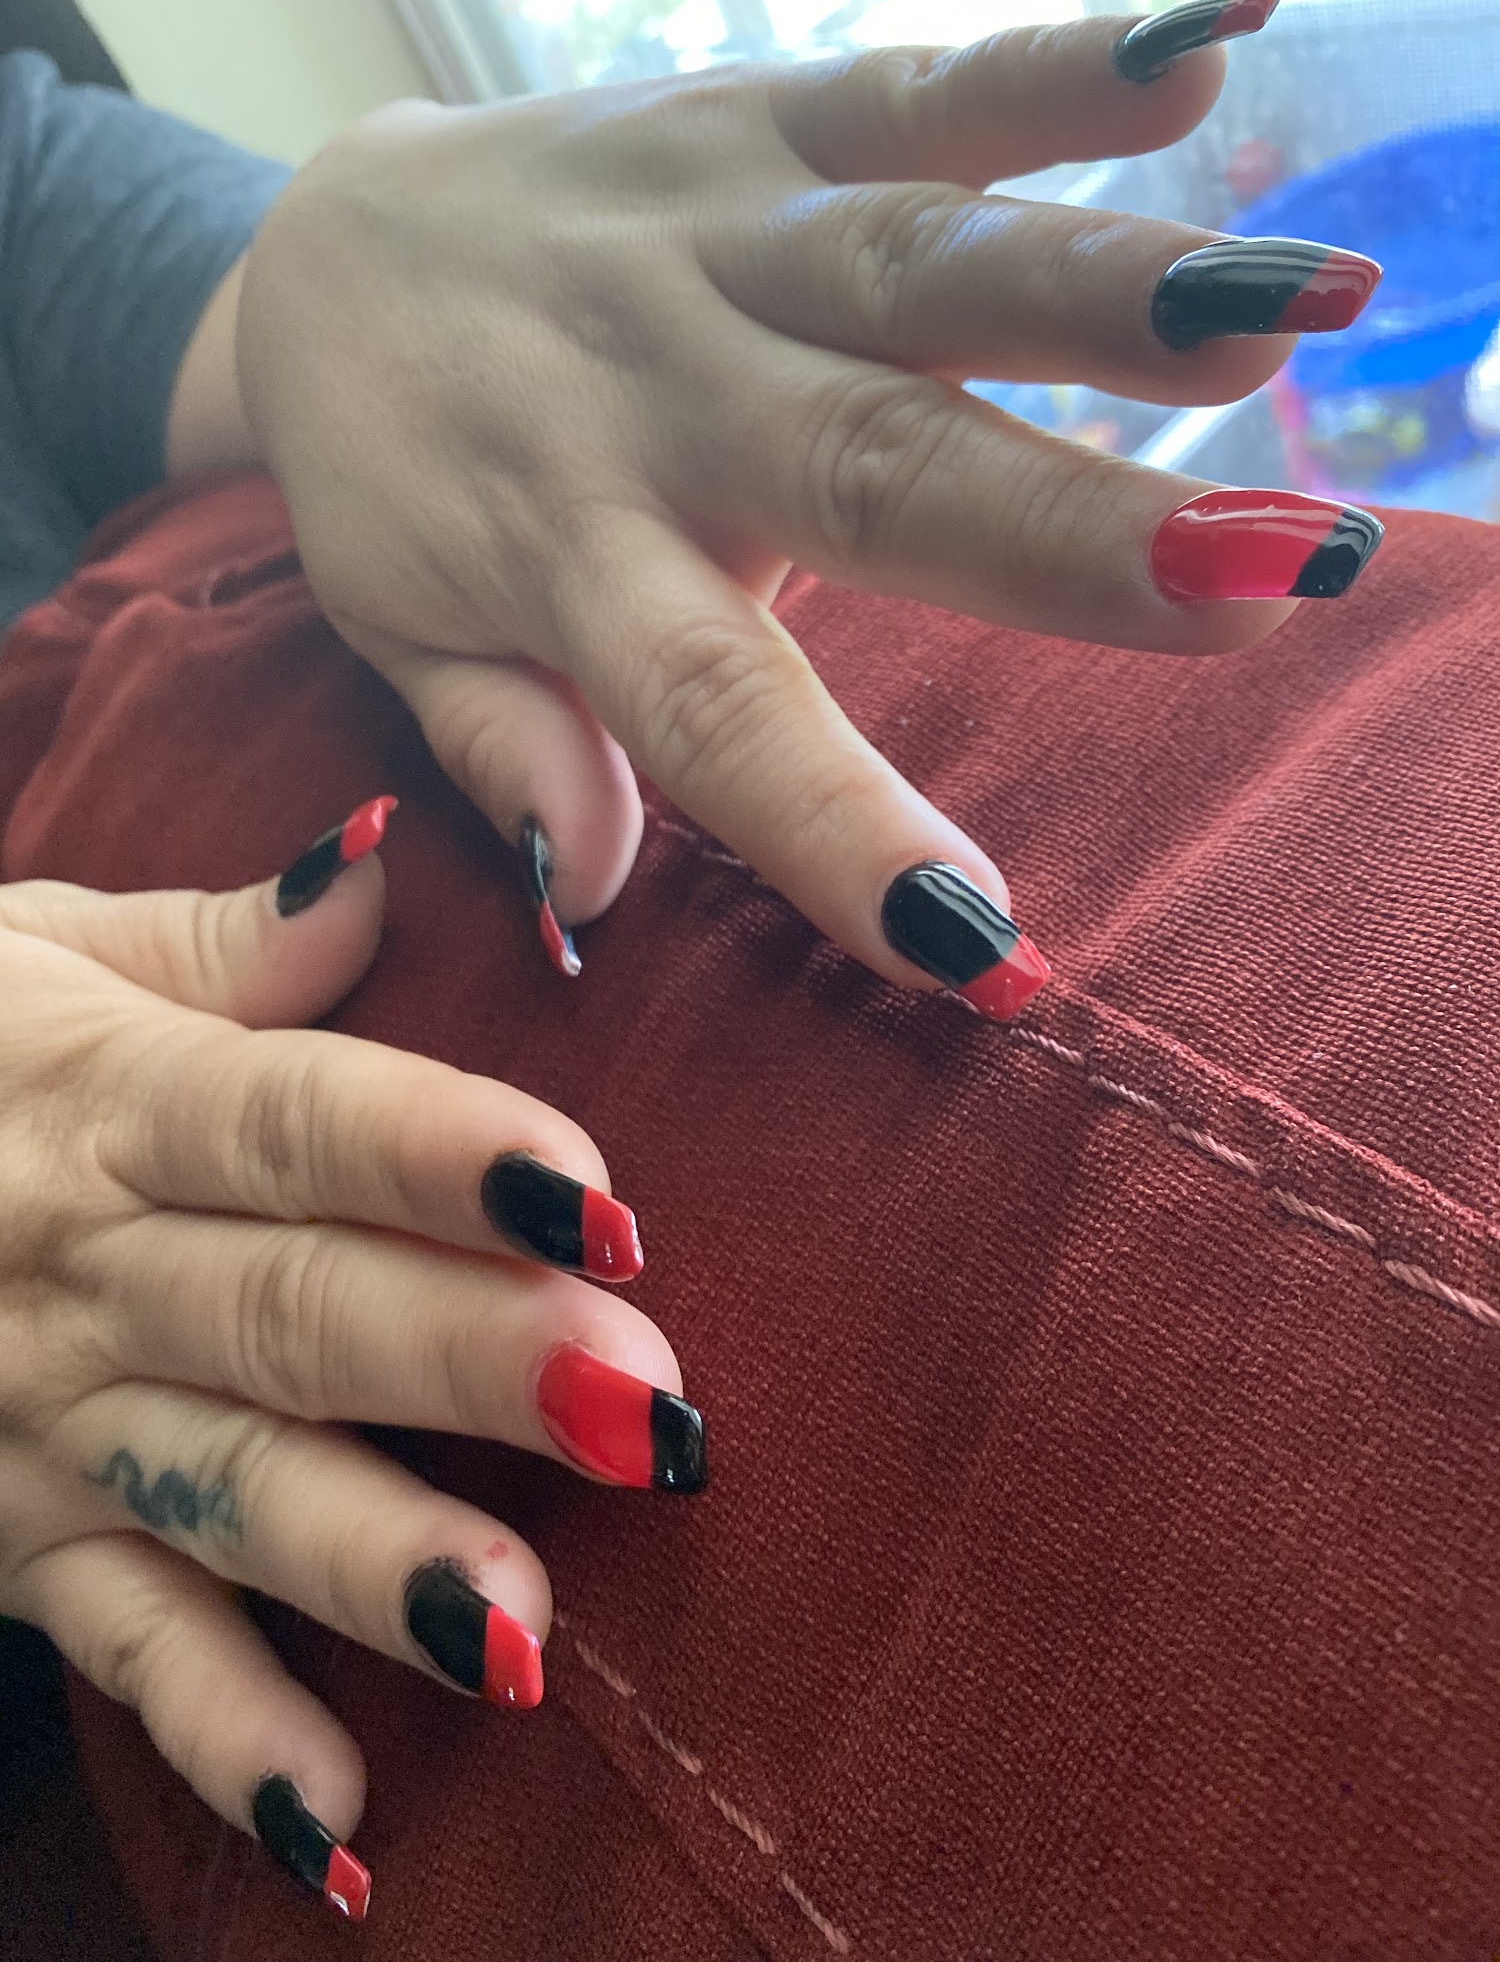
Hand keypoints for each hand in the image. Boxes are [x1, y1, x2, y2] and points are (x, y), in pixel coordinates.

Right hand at [0, 806, 702, 1918]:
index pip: (294, 1121)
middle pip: (294, 1312)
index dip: (438, 1155)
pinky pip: (125, 1656)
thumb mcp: (42, 957)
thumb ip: (226, 935)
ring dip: (369, 1564)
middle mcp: (91, 1271)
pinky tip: (347, 1829)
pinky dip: (226, 1743)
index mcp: (114, 1102)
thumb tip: (390, 863)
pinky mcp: (21, 1549)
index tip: (596, 1194)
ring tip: (517, 1631)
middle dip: (466, 1363)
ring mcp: (52, 1423)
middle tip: (639, 1405)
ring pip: (226, 1491)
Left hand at [230, 0, 1380, 1007]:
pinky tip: (1199, 69)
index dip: (837, 828)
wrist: (316, 248)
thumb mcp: (406, 645)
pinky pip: (902, 93)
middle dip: (1060, 535)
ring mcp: (709, 245)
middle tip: (1252, 585)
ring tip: (1270, 322)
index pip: (709, 714)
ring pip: (913, 268)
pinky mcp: (745, 124)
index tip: (977, 942)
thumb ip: (504, 750)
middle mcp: (654, 397)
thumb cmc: (396, 483)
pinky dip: (1049, 75)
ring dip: (1098, 292)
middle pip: (869, 473)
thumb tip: (590, 885)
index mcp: (573, 558)